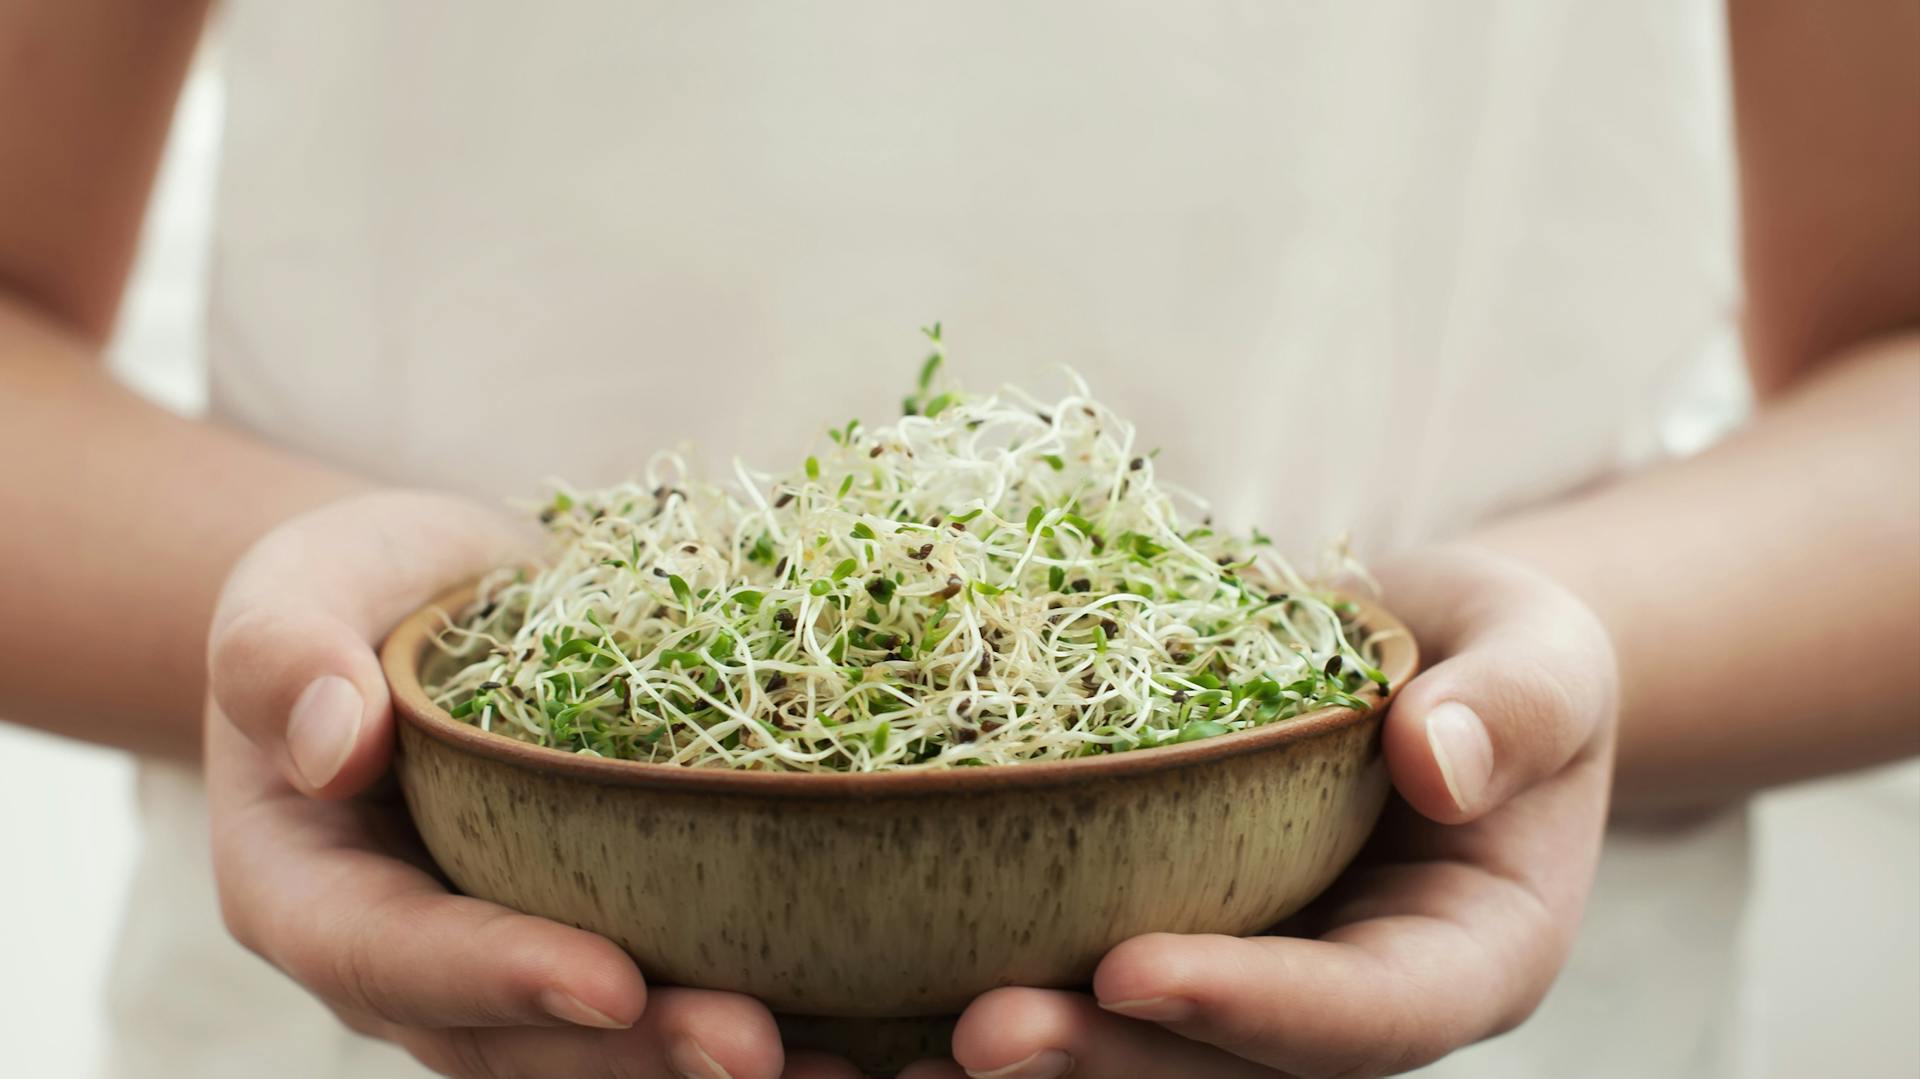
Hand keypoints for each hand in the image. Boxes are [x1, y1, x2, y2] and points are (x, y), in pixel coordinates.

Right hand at [204, 491, 855, 1078]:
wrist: (441, 609)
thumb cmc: (359, 592)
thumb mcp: (296, 586)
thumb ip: (284, 650)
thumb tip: (333, 738)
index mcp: (314, 896)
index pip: (392, 957)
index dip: (496, 979)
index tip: (608, 979)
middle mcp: (415, 966)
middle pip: (517, 1046)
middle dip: (637, 1057)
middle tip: (754, 1049)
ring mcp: (514, 969)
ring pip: (604, 1056)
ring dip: (715, 1066)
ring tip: (846, 1070)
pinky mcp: (609, 939)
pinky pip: (675, 1001)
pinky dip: (778, 1023)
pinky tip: (877, 1033)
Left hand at [904, 545, 1618, 1078]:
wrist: (1442, 669)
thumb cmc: (1504, 658)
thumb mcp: (1541, 657)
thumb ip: (1512, 707)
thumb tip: (1436, 760)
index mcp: (1463, 960)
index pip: (1365, 1013)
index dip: (1253, 1007)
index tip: (1132, 968)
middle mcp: (1351, 1003)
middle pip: (1229, 1072)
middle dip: (1105, 1062)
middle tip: (978, 1034)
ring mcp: (1260, 982)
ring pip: (1145, 1058)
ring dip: (1033, 1058)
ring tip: (890, 1054)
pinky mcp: (1179, 937)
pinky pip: (1091, 990)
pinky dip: (982, 989)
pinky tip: (872, 1003)